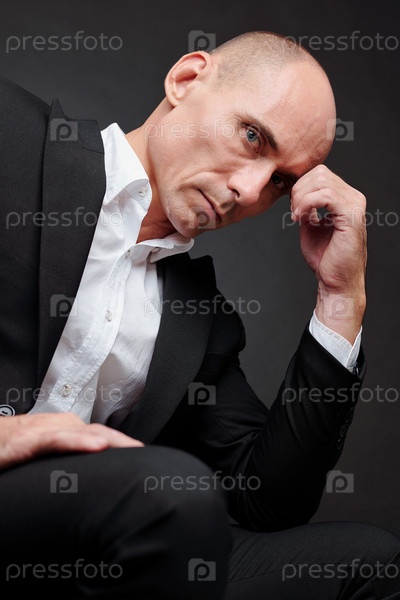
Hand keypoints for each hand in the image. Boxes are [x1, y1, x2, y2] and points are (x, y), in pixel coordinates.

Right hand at [0, 413, 143, 469]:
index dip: (125, 447)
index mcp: (69, 429)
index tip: (146, 460)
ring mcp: (48, 430)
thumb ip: (72, 458)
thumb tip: (95, 475)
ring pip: (85, 434)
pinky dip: (79, 442)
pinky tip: (97, 446)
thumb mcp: (51, 453)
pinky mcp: (32, 440)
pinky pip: (59, 440)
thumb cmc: (17, 448)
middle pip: (102, 433)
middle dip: (126, 444)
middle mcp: (63, 425)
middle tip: (150, 458)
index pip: (104, 436)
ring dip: (111, 441)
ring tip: (133, 450)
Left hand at [290, 165, 366, 343]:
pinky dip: (307, 204)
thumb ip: (307, 208)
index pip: (320, 174)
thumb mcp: (311, 227)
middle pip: (320, 173)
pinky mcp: (351, 216)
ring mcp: (354, 205)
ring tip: (297, 217)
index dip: (300, 186)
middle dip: (298, 190)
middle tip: (293, 213)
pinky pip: (325, 195)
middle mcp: (353, 198)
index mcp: (345, 199)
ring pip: (321, 181)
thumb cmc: (325, 258)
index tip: (292, 208)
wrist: (336, 281)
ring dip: (301, 198)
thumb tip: (296, 194)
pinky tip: (301, 218)